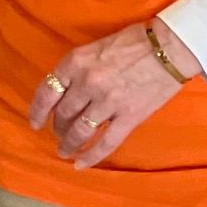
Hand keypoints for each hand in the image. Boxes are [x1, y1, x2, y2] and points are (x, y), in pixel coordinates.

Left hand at [27, 18, 205, 169]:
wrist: (171, 47)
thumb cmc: (135, 41)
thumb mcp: (96, 47)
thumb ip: (79, 68)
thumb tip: (67, 90)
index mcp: (76, 62)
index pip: (47, 92)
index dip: (38, 111)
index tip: (34, 123)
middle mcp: (87, 83)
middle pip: (63, 113)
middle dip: (57, 127)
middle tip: (57, 134)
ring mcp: (108, 102)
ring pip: (80, 130)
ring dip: (69, 144)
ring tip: (64, 151)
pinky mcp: (129, 117)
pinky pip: (105, 142)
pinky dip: (91, 155)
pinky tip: (81, 164)